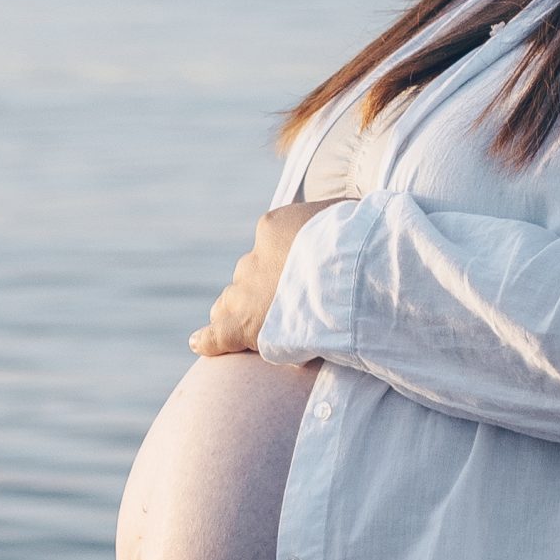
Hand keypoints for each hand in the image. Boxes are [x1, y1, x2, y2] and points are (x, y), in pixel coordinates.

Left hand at [189, 199, 351, 357]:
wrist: (350, 273)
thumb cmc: (359, 242)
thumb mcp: (346, 217)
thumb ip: (333, 223)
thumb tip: (346, 217)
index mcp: (272, 229)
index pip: (265, 250)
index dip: (282, 267)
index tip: (302, 278)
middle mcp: (252, 261)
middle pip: (247, 278)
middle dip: (262, 291)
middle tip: (288, 305)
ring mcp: (245, 294)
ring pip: (231, 304)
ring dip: (245, 314)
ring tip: (262, 329)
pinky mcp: (243, 324)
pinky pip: (217, 334)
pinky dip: (209, 340)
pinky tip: (199, 343)